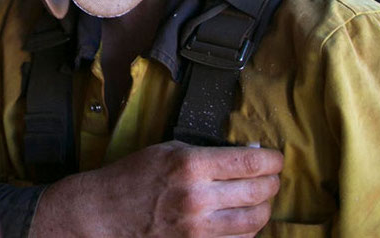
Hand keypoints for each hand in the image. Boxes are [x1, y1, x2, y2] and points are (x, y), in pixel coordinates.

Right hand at [30, 140, 282, 237]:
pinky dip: (247, 231)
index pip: (249, 162)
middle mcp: (198, 198)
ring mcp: (198, 229)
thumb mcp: (169, 150)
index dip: (272, 160)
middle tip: (273, 178)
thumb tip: (248, 153)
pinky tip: (243, 220)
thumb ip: (208, 152)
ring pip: (254, 222)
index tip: (276, 158)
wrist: (104, 214)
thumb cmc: (133, 177)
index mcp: (191, 165)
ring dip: (264, 209)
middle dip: (273, 183)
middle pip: (258, 192)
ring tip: (261, 199)